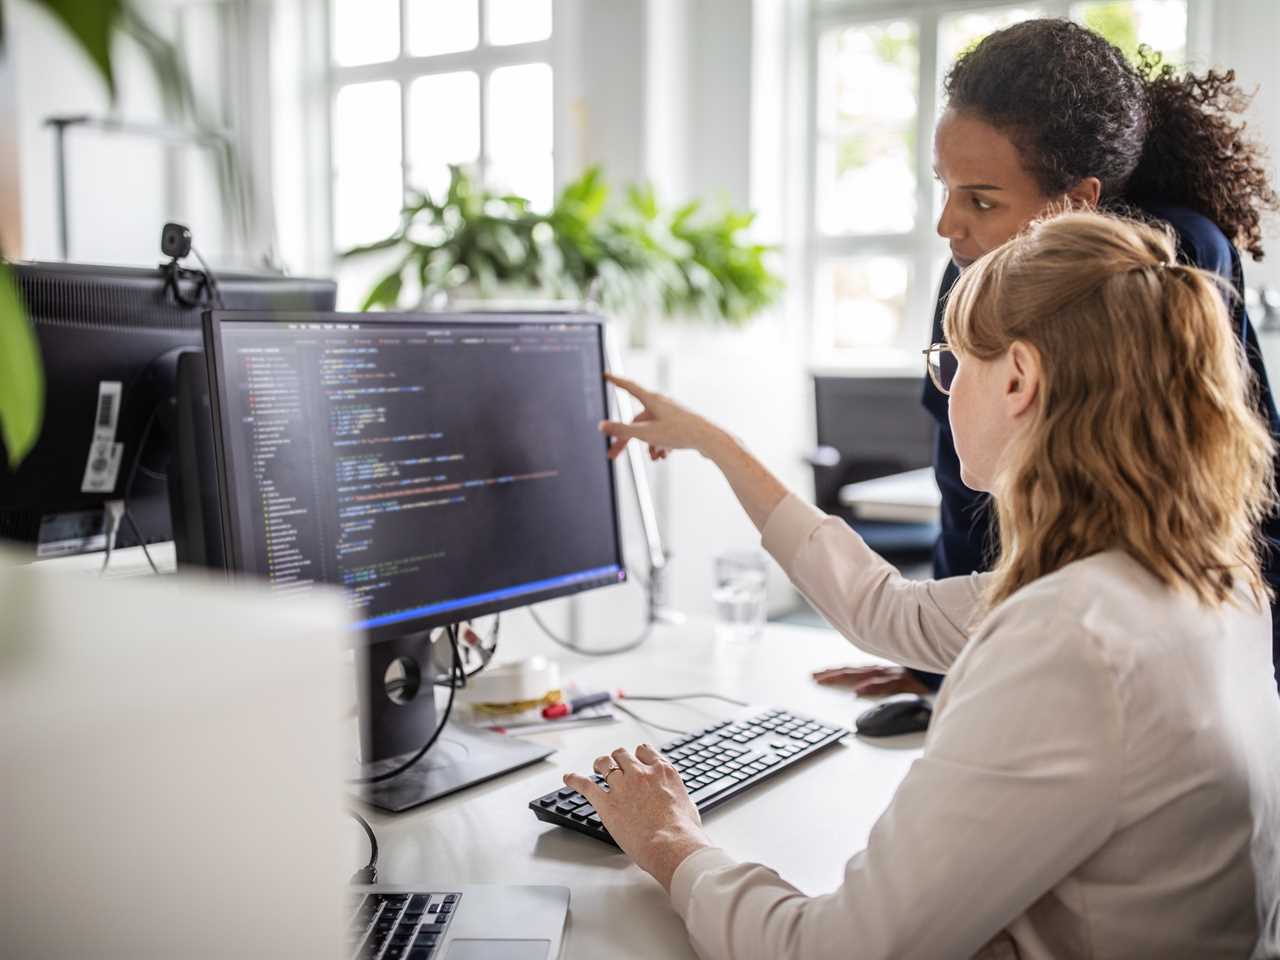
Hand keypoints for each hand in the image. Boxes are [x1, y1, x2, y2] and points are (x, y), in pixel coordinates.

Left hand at [563, 745, 711, 891]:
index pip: (645, 751)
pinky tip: (569, 778)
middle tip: (615, 766)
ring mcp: (622, 786)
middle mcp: (641, 773)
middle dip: (618, 759)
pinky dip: (575, 780)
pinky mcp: (607, 803)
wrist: (671, 844)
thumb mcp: (688, 805)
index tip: (635, 759)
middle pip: (622, 754)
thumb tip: (678, 802)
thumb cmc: (683, 831)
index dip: (638, 755)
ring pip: (604, 763)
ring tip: (596, 768)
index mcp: (663, 772)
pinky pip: (586, 785)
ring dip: (600, 765)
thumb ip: (677, 796)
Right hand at [600, 373, 727, 462]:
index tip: (606, 375)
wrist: (709, 440)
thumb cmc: (679, 433)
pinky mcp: (680, 424)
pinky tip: (664, 457)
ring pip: (650, 429)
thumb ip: (622, 431)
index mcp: (652, 400)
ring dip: (647, 445)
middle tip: (612, 455)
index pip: (629, 387)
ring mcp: (671, 414)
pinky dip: (659, 445)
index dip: (616, 381)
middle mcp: (661, 404)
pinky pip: (663, 434)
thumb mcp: (646, 434)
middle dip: (625, 439)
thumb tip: (601, 426)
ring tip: (654, 458)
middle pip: (636, 420)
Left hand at [812, 665, 932, 696]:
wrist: (942, 671)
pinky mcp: (904, 682)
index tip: (817, 676)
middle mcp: (883, 670)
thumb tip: (861, 692)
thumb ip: (881, 684)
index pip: (851, 671)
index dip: (834, 672)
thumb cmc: (920, 677)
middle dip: (832, 674)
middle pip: (852, 672)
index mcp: (879, 671)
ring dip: (843, 677)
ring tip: (827, 680)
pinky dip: (870, 687)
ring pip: (862, 676)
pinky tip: (858, 691)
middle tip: (814, 678)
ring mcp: (892, 675)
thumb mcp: (898, 680)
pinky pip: (884, 685)